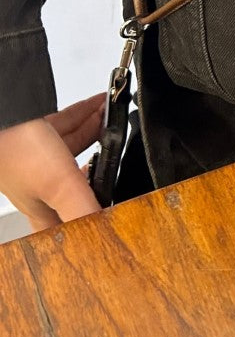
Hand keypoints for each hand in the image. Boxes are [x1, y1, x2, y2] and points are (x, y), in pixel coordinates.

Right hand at [0, 92, 105, 232]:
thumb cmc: (12, 152)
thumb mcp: (59, 185)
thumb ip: (84, 209)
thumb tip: (108, 231)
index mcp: (43, 206)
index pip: (69, 224)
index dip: (88, 223)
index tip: (109, 215)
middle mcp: (40, 184)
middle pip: (79, 178)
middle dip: (102, 165)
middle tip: (120, 153)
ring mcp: (36, 157)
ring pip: (73, 148)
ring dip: (96, 133)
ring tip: (115, 120)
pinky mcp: (34, 132)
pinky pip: (66, 125)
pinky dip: (84, 115)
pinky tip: (97, 105)